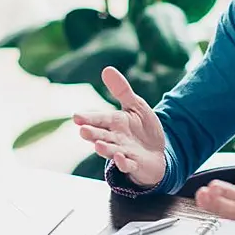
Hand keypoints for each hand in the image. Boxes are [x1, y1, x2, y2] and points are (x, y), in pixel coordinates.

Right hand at [72, 66, 166, 187]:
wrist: (157, 152)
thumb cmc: (142, 128)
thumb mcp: (135, 105)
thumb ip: (121, 90)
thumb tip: (106, 69)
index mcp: (114, 123)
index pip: (99, 119)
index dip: (88, 118)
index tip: (76, 116)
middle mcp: (115, 138)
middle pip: (101, 136)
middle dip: (92, 134)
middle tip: (82, 130)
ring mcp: (124, 152)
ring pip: (111, 151)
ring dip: (104, 149)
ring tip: (97, 145)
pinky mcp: (135, 164)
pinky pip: (128, 165)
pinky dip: (123, 163)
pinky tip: (120, 158)